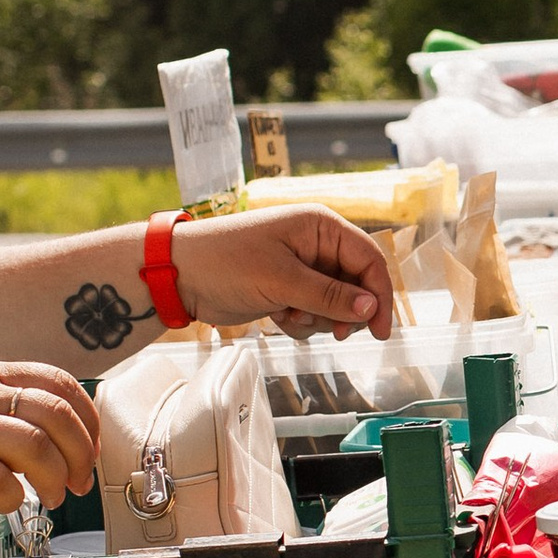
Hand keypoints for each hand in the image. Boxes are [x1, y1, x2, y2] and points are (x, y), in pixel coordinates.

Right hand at [0, 361, 100, 514]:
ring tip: (52, 498)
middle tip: (78, 481)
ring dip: (54, 476)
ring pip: (33, 443)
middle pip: (56, 413)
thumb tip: (29, 432)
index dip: (85, 417)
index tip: (89, 447)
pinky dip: (11, 495)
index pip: (55, 381)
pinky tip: (7, 504)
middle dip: (80, 452)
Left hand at [170, 204, 394, 339]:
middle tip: (331, 332)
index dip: (380, 296)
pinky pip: (314, 311)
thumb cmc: (224, 263)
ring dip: (318, 319)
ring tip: (288, 315)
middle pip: (356, 285)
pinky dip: (301, 322)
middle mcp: (316, 243)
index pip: (369, 259)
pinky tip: (277, 318)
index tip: (381, 331)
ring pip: (336, 303)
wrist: (177, 275)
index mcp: (320, 226)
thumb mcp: (281, 280)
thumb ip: (329, 295)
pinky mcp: (288, 287)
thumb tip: (371, 308)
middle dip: (343, 311)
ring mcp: (302, 266)